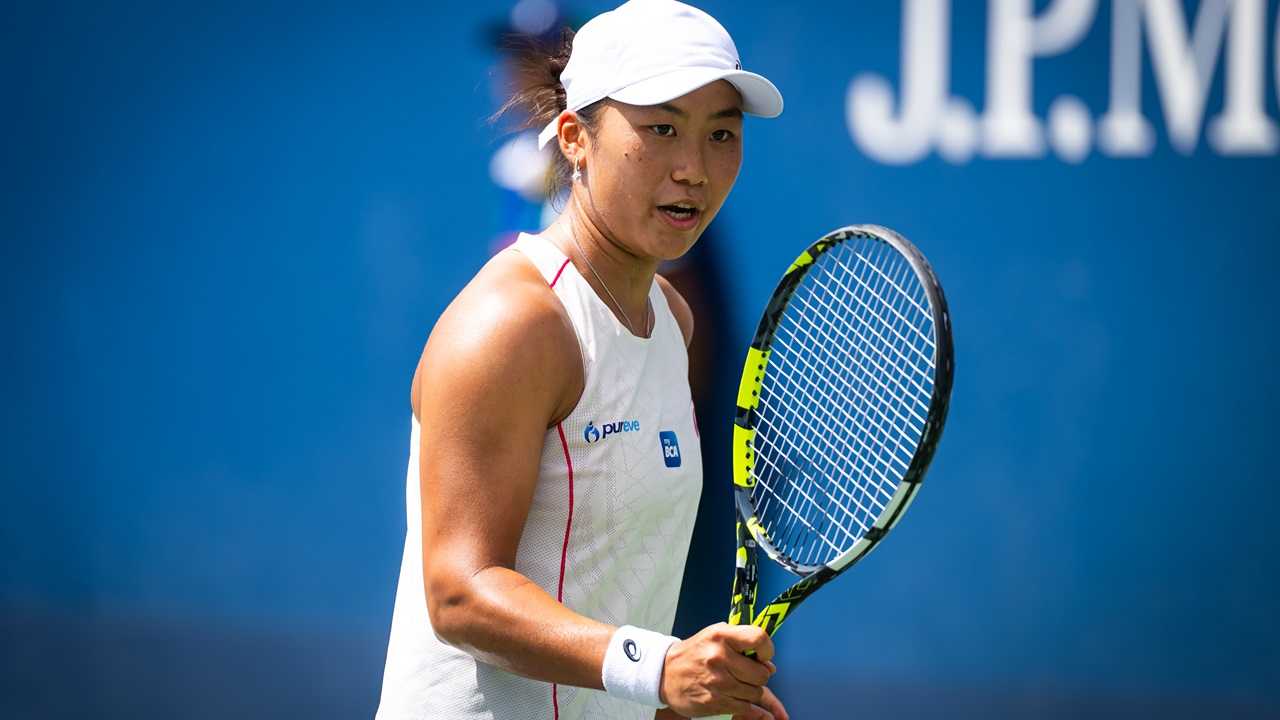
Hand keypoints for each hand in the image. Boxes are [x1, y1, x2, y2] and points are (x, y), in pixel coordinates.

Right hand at [657, 623, 786, 718]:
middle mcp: (719, 657)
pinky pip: (743, 706)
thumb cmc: (695, 653)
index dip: (767, 649)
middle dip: (758, 676)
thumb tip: (769, 665)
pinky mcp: (714, 701)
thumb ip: (743, 645)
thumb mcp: (716, 637)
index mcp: (721, 636)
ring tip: (734, 683)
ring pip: (755, 693)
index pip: (758, 638)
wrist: (665, 674)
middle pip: (761, 674)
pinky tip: (728, 694)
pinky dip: (740, 702)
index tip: (763, 655)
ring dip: (749, 691)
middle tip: (746, 673)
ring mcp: (717, 681)